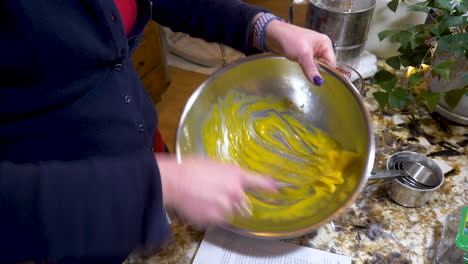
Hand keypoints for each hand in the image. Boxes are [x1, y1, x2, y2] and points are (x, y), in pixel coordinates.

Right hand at [155, 154, 277, 226]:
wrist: (174, 181)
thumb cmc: (191, 169)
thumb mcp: (215, 165)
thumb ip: (230, 174)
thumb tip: (235, 179)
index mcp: (237, 176)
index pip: (259, 182)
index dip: (269, 187)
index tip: (276, 190)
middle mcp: (235, 192)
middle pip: (245, 204)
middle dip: (235, 203)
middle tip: (219, 197)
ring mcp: (226, 207)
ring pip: (230, 214)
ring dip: (221, 210)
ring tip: (205, 199)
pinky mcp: (215, 219)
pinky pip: (217, 221)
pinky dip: (210, 216)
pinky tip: (200, 205)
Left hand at [264, 19, 335, 85]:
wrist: (273, 35)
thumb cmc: (289, 38)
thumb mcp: (303, 54)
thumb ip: (311, 69)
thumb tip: (319, 82)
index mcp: (325, 43)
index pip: (332, 63)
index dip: (326, 71)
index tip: (319, 79)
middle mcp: (320, 47)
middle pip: (325, 66)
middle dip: (318, 71)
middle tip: (310, 73)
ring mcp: (312, 52)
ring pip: (316, 67)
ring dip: (311, 71)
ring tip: (304, 69)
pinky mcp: (304, 56)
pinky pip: (309, 66)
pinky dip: (306, 70)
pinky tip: (301, 69)